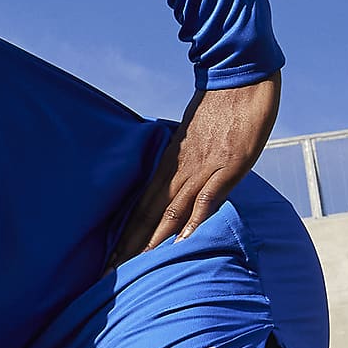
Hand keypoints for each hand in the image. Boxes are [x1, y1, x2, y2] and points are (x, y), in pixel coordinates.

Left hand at [108, 73, 281, 265]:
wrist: (238, 74)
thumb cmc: (218, 105)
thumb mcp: (193, 136)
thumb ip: (183, 162)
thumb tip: (176, 184)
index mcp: (170, 163)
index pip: (142, 205)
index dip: (126, 234)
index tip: (110, 258)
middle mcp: (180, 170)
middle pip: (148, 214)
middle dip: (129, 246)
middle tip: (109, 274)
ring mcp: (203, 168)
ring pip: (171, 210)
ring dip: (153, 240)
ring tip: (135, 267)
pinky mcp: (228, 166)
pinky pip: (208, 197)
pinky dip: (194, 219)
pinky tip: (182, 240)